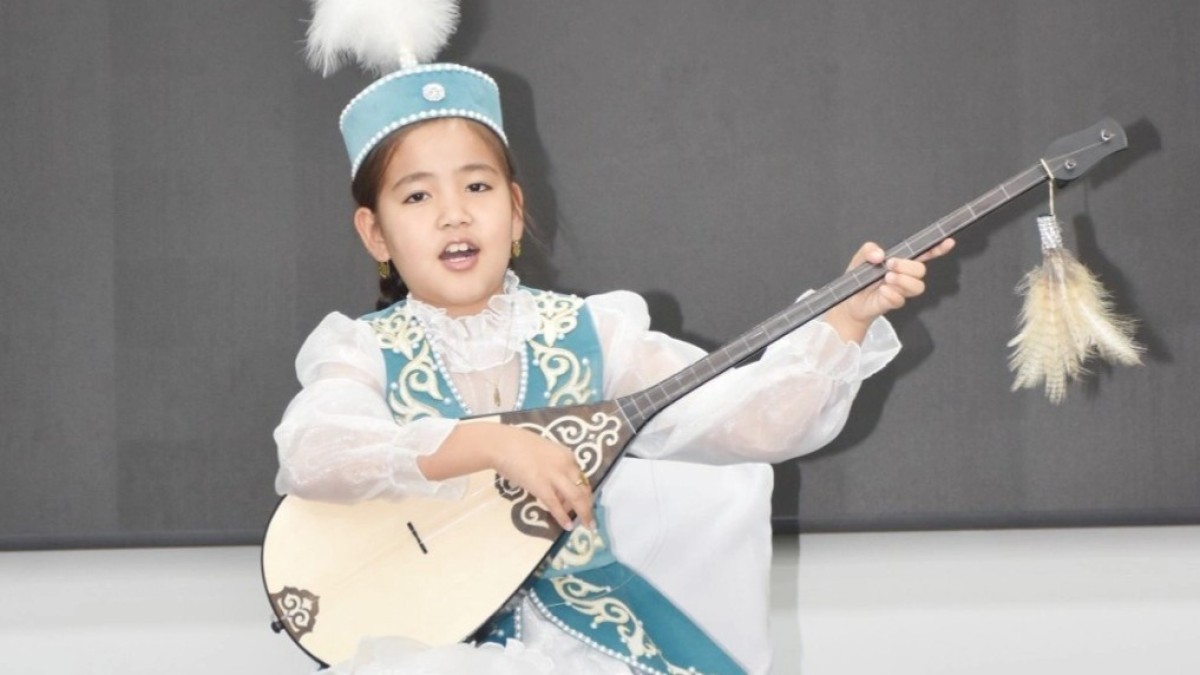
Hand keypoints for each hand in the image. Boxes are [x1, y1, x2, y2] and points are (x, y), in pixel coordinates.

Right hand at [491, 426, 595, 531]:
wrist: (501, 444)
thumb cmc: (517, 445)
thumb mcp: (544, 452)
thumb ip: (553, 465)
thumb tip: (554, 481)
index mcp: (567, 455)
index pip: (582, 477)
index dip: (584, 492)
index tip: (583, 503)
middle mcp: (565, 465)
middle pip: (583, 488)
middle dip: (589, 506)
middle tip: (591, 519)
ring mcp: (554, 476)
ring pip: (576, 498)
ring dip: (583, 514)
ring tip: (586, 526)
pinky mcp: (541, 486)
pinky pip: (556, 505)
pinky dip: (563, 517)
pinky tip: (567, 526)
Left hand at [824, 238, 955, 342]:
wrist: (848, 300)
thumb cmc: (858, 277)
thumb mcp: (860, 257)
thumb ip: (869, 250)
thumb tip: (880, 254)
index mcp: (901, 262)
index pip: (924, 254)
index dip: (938, 248)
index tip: (948, 242)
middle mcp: (905, 276)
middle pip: (921, 270)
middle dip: (907, 266)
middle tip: (890, 266)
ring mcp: (901, 290)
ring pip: (918, 286)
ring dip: (902, 280)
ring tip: (886, 279)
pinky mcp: (894, 303)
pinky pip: (901, 299)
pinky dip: (891, 293)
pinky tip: (881, 291)